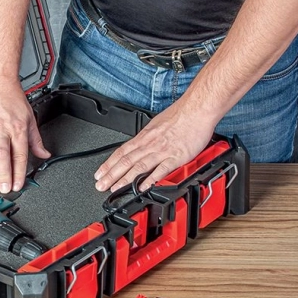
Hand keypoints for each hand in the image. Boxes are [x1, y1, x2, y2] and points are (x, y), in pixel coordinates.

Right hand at [0, 73, 49, 193]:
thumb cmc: (10, 97)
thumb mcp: (29, 117)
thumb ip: (36, 139)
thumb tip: (44, 154)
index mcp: (17, 128)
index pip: (19, 155)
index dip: (18, 172)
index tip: (18, 184)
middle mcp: (1, 130)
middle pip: (2, 157)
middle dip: (3, 175)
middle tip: (4, 189)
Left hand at [94, 101, 216, 191]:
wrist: (197, 109)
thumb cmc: (181, 115)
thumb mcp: (157, 124)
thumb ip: (149, 138)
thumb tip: (140, 146)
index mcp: (145, 136)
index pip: (121, 152)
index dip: (109, 164)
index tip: (99, 173)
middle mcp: (150, 144)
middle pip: (125, 161)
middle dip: (111, 175)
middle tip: (100, 185)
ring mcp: (162, 151)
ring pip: (138, 167)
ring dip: (124, 179)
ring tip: (114, 189)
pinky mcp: (176, 156)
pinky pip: (161, 170)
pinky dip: (150, 179)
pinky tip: (142, 187)